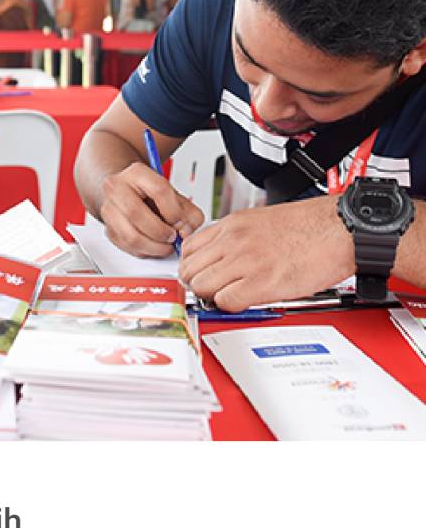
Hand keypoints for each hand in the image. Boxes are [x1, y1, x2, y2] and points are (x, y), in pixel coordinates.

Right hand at [99, 162, 203, 256]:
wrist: (131, 195)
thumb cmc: (152, 195)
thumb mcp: (175, 196)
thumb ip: (189, 213)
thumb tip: (186, 231)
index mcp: (136, 173)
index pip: (158, 190)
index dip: (174, 211)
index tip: (181, 222)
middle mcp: (117, 188)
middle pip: (136, 213)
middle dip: (160, 231)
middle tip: (173, 237)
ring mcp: (109, 209)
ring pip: (130, 235)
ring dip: (154, 247)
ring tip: (166, 245)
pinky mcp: (109, 229)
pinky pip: (127, 247)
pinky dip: (145, 251)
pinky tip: (154, 246)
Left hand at [178, 196, 354, 310]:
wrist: (340, 229)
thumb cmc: (310, 227)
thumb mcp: (261, 221)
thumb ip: (235, 238)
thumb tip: (220, 259)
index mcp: (233, 224)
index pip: (189, 248)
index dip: (193, 266)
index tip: (200, 275)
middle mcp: (234, 240)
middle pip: (190, 270)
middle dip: (197, 284)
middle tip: (211, 291)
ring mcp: (246, 261)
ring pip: (202, 286)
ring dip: (212, 296)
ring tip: (229, 296)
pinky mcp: (262, 282)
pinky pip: (226, 301)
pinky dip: (231, 306)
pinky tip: (245, 301)